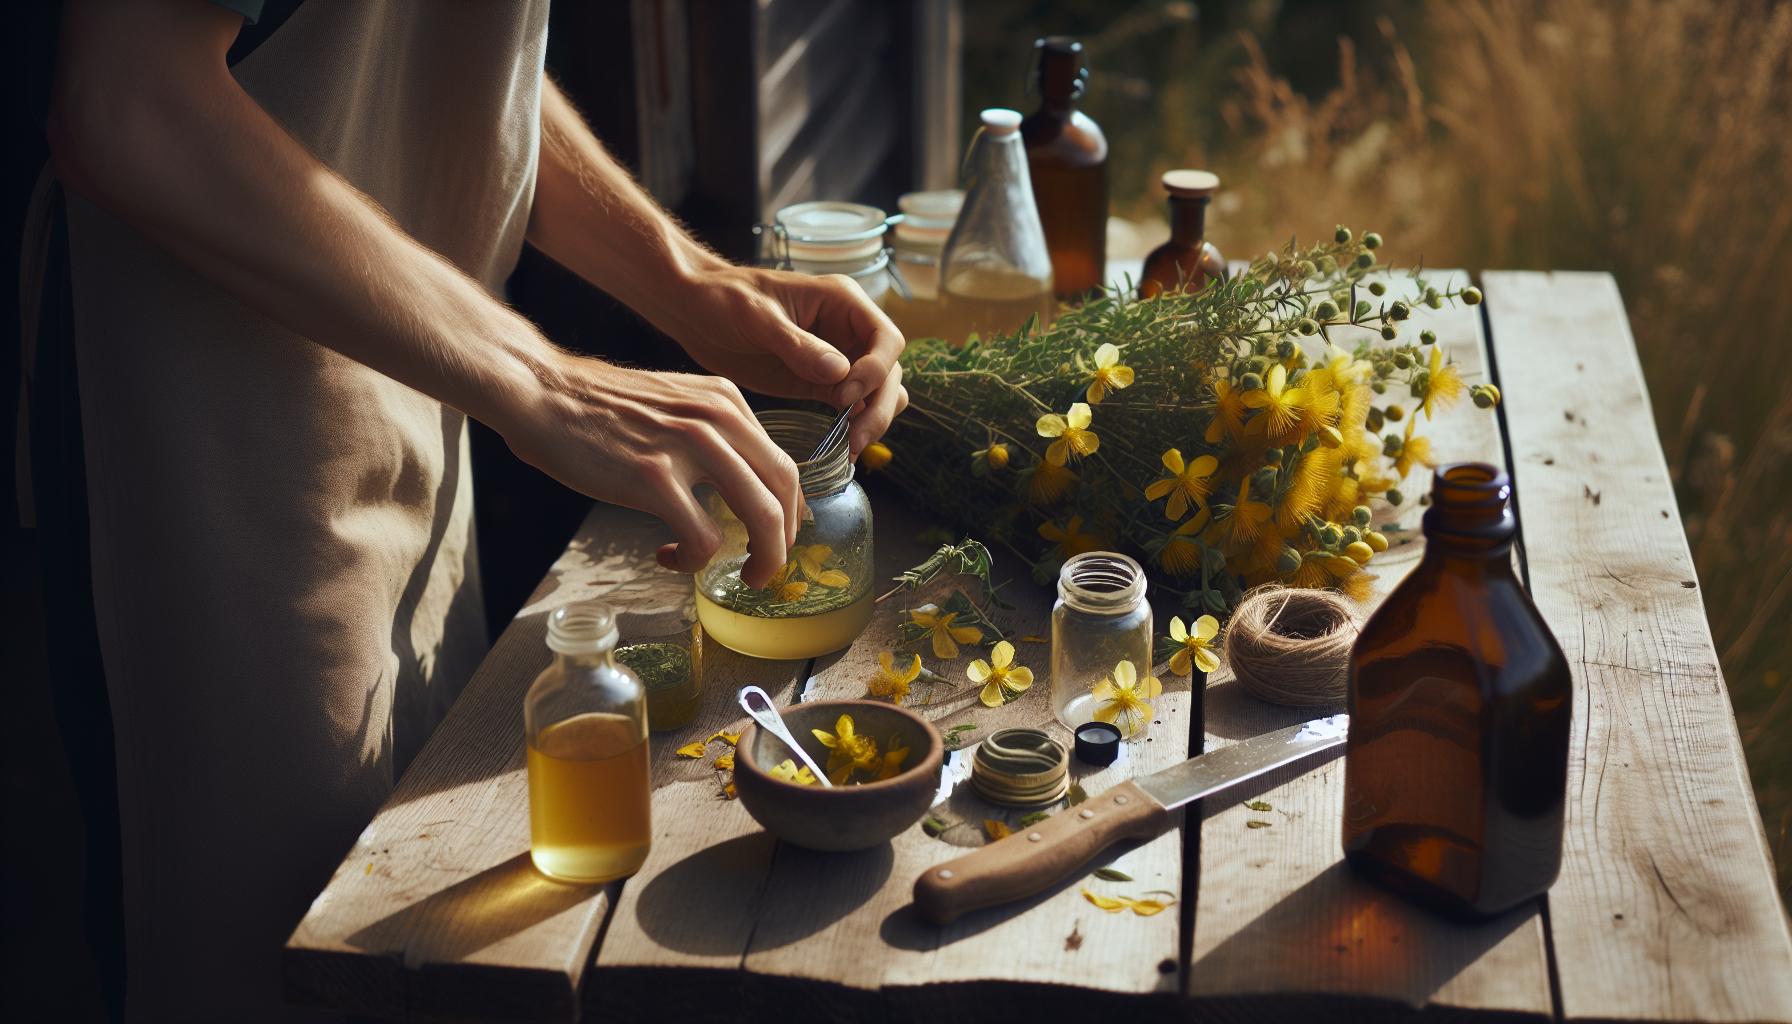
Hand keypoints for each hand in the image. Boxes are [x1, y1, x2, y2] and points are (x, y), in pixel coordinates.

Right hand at [496, 351, 801, 588]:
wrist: (541, 392)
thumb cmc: (598, 406)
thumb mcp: (674, 402)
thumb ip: (711, 432)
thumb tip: (739, 482)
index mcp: (726, 400)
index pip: (782, 464)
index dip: (790, 512)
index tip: (777, 538)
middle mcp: (718, 418)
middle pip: (783, 490)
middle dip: (784, 540)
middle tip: (766, 568)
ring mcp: (688, 446)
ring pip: (760, 516)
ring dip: (762, 558)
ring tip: (744, 576)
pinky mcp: (654, 479)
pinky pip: (703, 538)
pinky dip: (696, 560)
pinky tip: (671, 557)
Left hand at [665, 266, 908, 454]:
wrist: (694, 311)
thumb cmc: (722, 298)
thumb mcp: (756, 316)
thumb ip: (797, 344)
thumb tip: (840, 372)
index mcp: (842, 301)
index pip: (886, 338)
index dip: (877, 370)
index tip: (845, 395)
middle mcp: (848, 329)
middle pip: (889, 372)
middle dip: (878, 406)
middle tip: (855, 439)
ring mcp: (837, 358)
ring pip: (878, 393)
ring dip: (872, 420)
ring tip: (850, 448)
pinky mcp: (821, 383)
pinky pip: (851, 407)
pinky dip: (853, 427)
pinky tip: (841, 448)